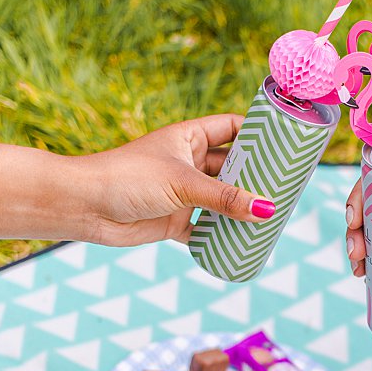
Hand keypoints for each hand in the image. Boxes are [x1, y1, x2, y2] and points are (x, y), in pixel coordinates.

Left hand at [82, 114, 274, 245]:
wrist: (85, 206)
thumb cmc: (128, 178)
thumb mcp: (183, 184)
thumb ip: (225, 198)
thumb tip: (266, 210)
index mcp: (187, 138)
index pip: (230, 128)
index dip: (256, 134)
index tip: (284, 143)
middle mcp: (186, 163)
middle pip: (231, 168)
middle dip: (255, 178)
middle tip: (286, 188)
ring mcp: (181, 193)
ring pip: (221, 200)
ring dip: (241, 209)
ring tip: (271, 218)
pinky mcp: (173, 220)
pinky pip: (205, 229)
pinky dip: (221, 236)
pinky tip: (242, 242)